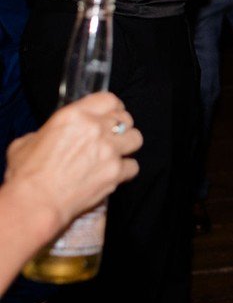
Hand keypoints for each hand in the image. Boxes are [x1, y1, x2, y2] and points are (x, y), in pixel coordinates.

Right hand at [5, 93, 141, 230]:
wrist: (35, 203)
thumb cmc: (27, 175)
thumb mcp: (27, 142)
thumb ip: (48, 133)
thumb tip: (53, 136)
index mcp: (74, 116)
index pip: (108, 99)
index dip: (112, 107)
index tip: (110, 114)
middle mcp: (95, 129)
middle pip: (125, 118)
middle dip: (121, 126)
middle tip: (112, 136)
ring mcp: (109, 151)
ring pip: (136, 139)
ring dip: (127, 146)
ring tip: (116, 153)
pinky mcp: (116, 172)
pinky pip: (133, 166)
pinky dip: (126, 171)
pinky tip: (114, 174)